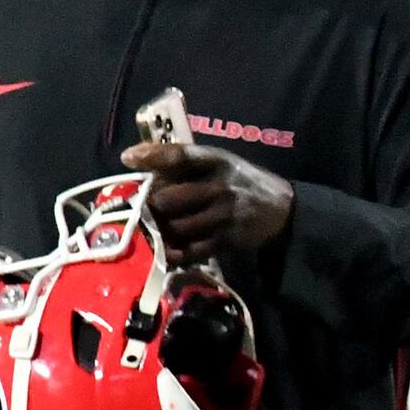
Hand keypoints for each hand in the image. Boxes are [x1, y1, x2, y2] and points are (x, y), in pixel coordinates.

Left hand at [123, 138, 290, 268]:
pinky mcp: (225, 240)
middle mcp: (219, 187)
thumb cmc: (238, 182)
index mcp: (216, 161)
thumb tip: (133, 159)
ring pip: (175, 227)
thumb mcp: (220, 162)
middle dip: (149, 205)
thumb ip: (184, 163)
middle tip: (139, 210)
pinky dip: (172, 253)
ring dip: (157, 231)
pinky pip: (189, 251)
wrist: (281, 210)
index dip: (153, 156)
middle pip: (168, 198)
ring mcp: (223, 215)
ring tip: (148, 230)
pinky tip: (164, 250)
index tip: (128, 158)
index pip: (181, 156)